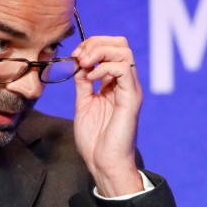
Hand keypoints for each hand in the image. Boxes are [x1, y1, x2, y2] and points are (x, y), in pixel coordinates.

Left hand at [71, 36, 143, 196]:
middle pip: (121, 44)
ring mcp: (130, 89)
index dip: (92, 45)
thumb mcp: (84, 104)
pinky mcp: (131, 98)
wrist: (104, 163)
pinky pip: (124, 69)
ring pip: (124, 51)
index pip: (112, 49)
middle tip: (80, 57)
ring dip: (100, 52)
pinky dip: (104, 67)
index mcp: (115, 84)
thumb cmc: (96, 140)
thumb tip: (78, 65)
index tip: (75, 56)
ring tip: (85, 65)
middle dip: (97, 43)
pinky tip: (92, 79)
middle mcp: (125, 83)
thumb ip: (84, 84)